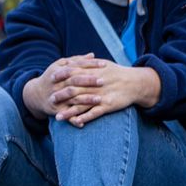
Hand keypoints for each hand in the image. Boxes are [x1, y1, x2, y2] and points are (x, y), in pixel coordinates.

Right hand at [22, 53, 105, 118]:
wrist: (35, 94)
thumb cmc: (52, 78)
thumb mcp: (60, 66)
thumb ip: (76, 61)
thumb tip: (92, 55)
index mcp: (58, 71)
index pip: (75, 66)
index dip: (89, 65)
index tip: (104, 64)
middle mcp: (56, 84)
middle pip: (73, 81)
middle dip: (88, 81)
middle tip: (103, 81)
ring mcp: (55, 97)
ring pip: (71, 98)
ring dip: (85, 99)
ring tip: (99, 99)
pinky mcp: (55, 109)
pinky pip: (66, 114)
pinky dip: (74, 119)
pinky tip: (83, 123)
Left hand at [47, 59, 161, 126]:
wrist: (136, 82)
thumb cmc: (117, 72)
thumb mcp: (101, 64)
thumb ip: (85, 63)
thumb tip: (68, 62)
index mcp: (93, 73)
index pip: (73, 75)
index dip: (61, 78)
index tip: (49, 81)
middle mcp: (96, 85)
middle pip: (74, 91)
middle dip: (61, 96)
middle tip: (49, 101)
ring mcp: (101, 96)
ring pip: (82, 105)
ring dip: (69, 112)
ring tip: (57, 118)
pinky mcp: (108, 106)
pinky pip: (94, 113)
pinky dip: (85, 118)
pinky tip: (75, 123)